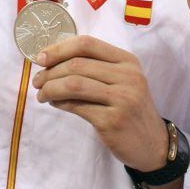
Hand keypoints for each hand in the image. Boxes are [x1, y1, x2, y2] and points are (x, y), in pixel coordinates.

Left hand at [32, 35, 168, 172]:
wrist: (152, 143)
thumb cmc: (130, 108)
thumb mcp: (122, 81)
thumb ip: (96, 68)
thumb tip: (52, 61)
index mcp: (128, 61)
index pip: (88, 44)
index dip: (60, 48)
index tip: (41, 58)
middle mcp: (128, 76)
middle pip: (77, 64)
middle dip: (50, 72)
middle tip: (37, 81)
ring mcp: (122, 99)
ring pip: (74, 84)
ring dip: (50, 88)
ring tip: (42, 94)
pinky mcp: (112, 121)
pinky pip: (77, 107)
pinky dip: (60, 103)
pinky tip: (55, 104)